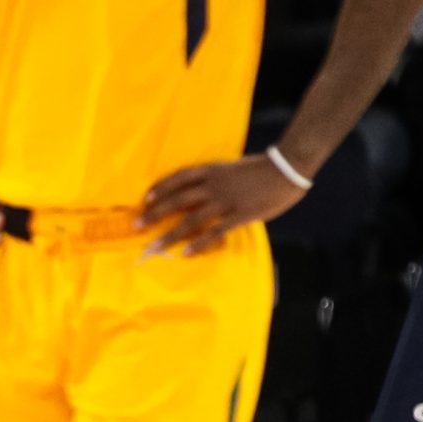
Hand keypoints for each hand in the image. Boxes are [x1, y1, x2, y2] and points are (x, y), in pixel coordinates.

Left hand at [139, 153, 307, 255]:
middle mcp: (213, 185)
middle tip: (136, 225)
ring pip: (191, 219)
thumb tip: (200, 192)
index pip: (178, 178)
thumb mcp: (232, 168)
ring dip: (170, 234)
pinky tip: (186, 253)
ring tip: (154, 246)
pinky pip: (215, 232)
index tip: (145, 199)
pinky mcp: (239, 215)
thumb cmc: (261, 168)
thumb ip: (215, 179)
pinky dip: (199, 243)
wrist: (286, 168)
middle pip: (177, 200)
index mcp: (211, 171)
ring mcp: (225, 201)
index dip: (160, 188)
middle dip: (154, 213)